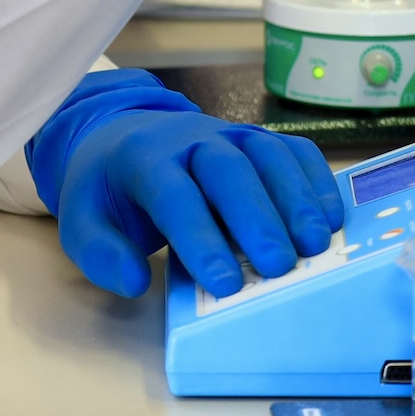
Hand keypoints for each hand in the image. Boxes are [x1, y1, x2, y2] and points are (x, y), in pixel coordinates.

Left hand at [27, 71, 341, 297]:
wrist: (121, 139)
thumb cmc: (109, 191)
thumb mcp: (82, 224)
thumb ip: (101, 254)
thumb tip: (134, 280)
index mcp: (142, 157)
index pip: (173, 194)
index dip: (199, 237)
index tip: (224, 282)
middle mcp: (190, 138)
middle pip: (227, 169)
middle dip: (256, 217)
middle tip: (279, 265)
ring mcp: (228, 133)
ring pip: (266, 154)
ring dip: (295, 199)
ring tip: (316, 245)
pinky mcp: (257, 139)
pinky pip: (292, 149)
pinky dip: (315, 178)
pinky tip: (331, 216)